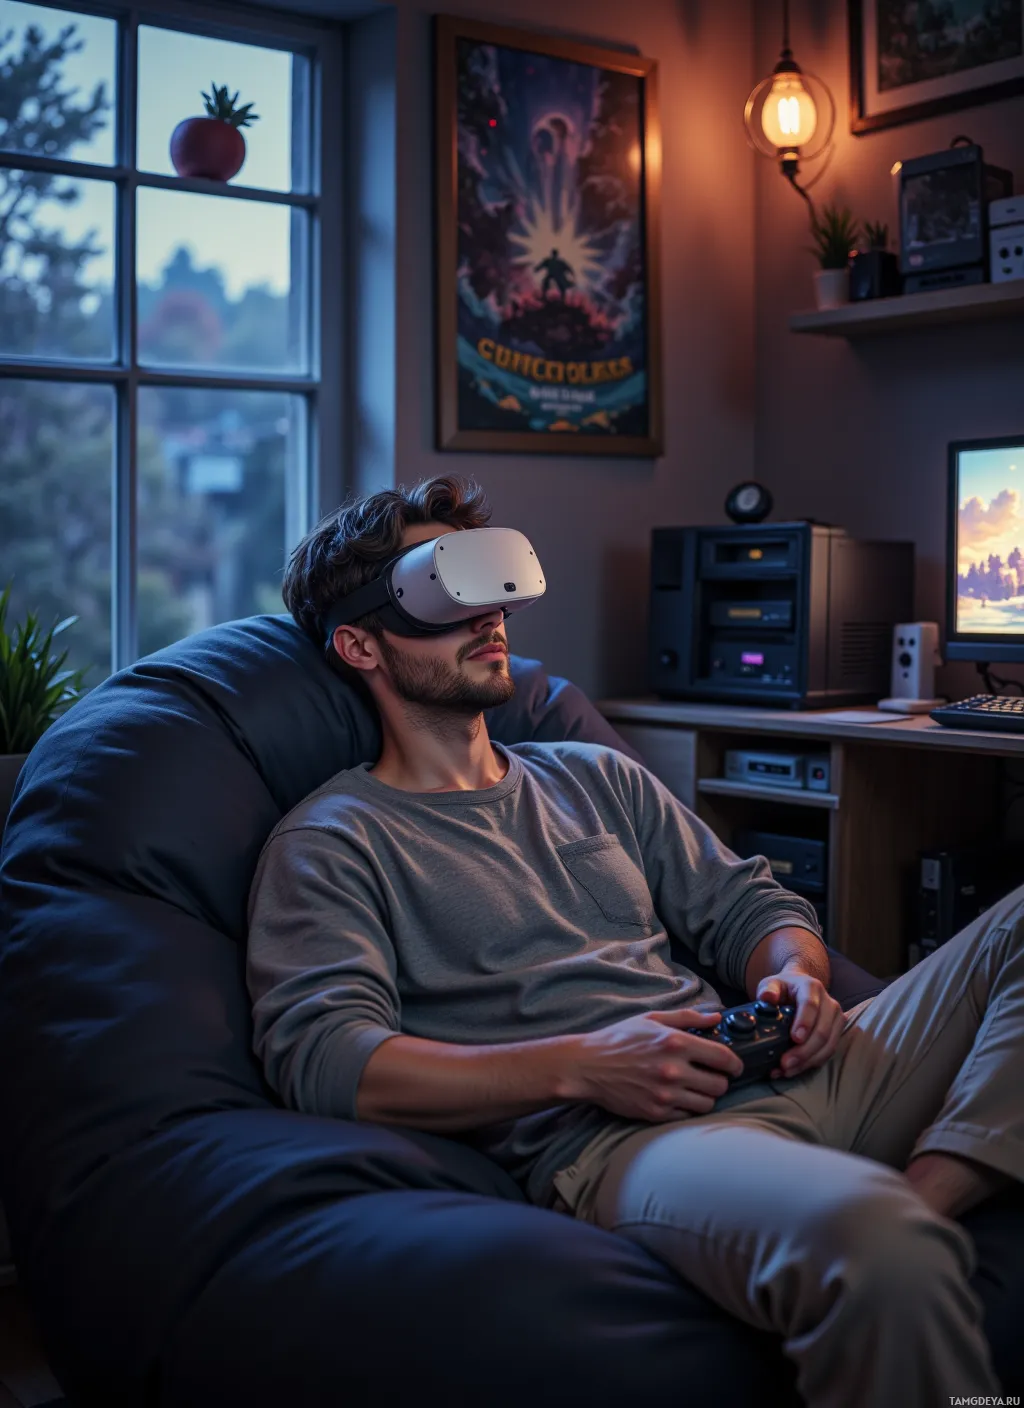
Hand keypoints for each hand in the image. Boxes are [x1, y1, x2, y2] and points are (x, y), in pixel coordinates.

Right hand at [566, 1008, 744, 1122]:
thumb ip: (688, 1017)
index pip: (723, 1058)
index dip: (735, 1063)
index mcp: (676, 1043)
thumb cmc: (619, 1039)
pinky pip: (687, 1115)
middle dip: (721, 1080)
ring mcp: (665, 1095)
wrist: (587, 1066)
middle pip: (720, 1085)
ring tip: (696, 1088)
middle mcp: (674, 1070)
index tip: (735, 1066)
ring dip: (706, 1096)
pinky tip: (679, 1097)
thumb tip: (717, 1017)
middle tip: (711, 1076)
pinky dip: (688, 1108)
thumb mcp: (652, 1019)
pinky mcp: (656, 1113)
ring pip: (707, 1103)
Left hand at [756, 968, 842, 1077]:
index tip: (795, 1038)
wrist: (799, 987)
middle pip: (822, 1031)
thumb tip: (767, 997)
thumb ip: (768, 989)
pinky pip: (827, 1053)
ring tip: (786, 1071)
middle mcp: (829, 1003)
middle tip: (784, 1064)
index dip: (805, 1023)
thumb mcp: (772, 983)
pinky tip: (793, 1070)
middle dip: (804, 1051)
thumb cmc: (784, 988)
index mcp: (812, 987)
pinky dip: (811, 1064)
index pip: (811, 1005)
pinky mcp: (837, 1034)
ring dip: (807, 1061)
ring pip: (828, 1045)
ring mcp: (836, 1020)